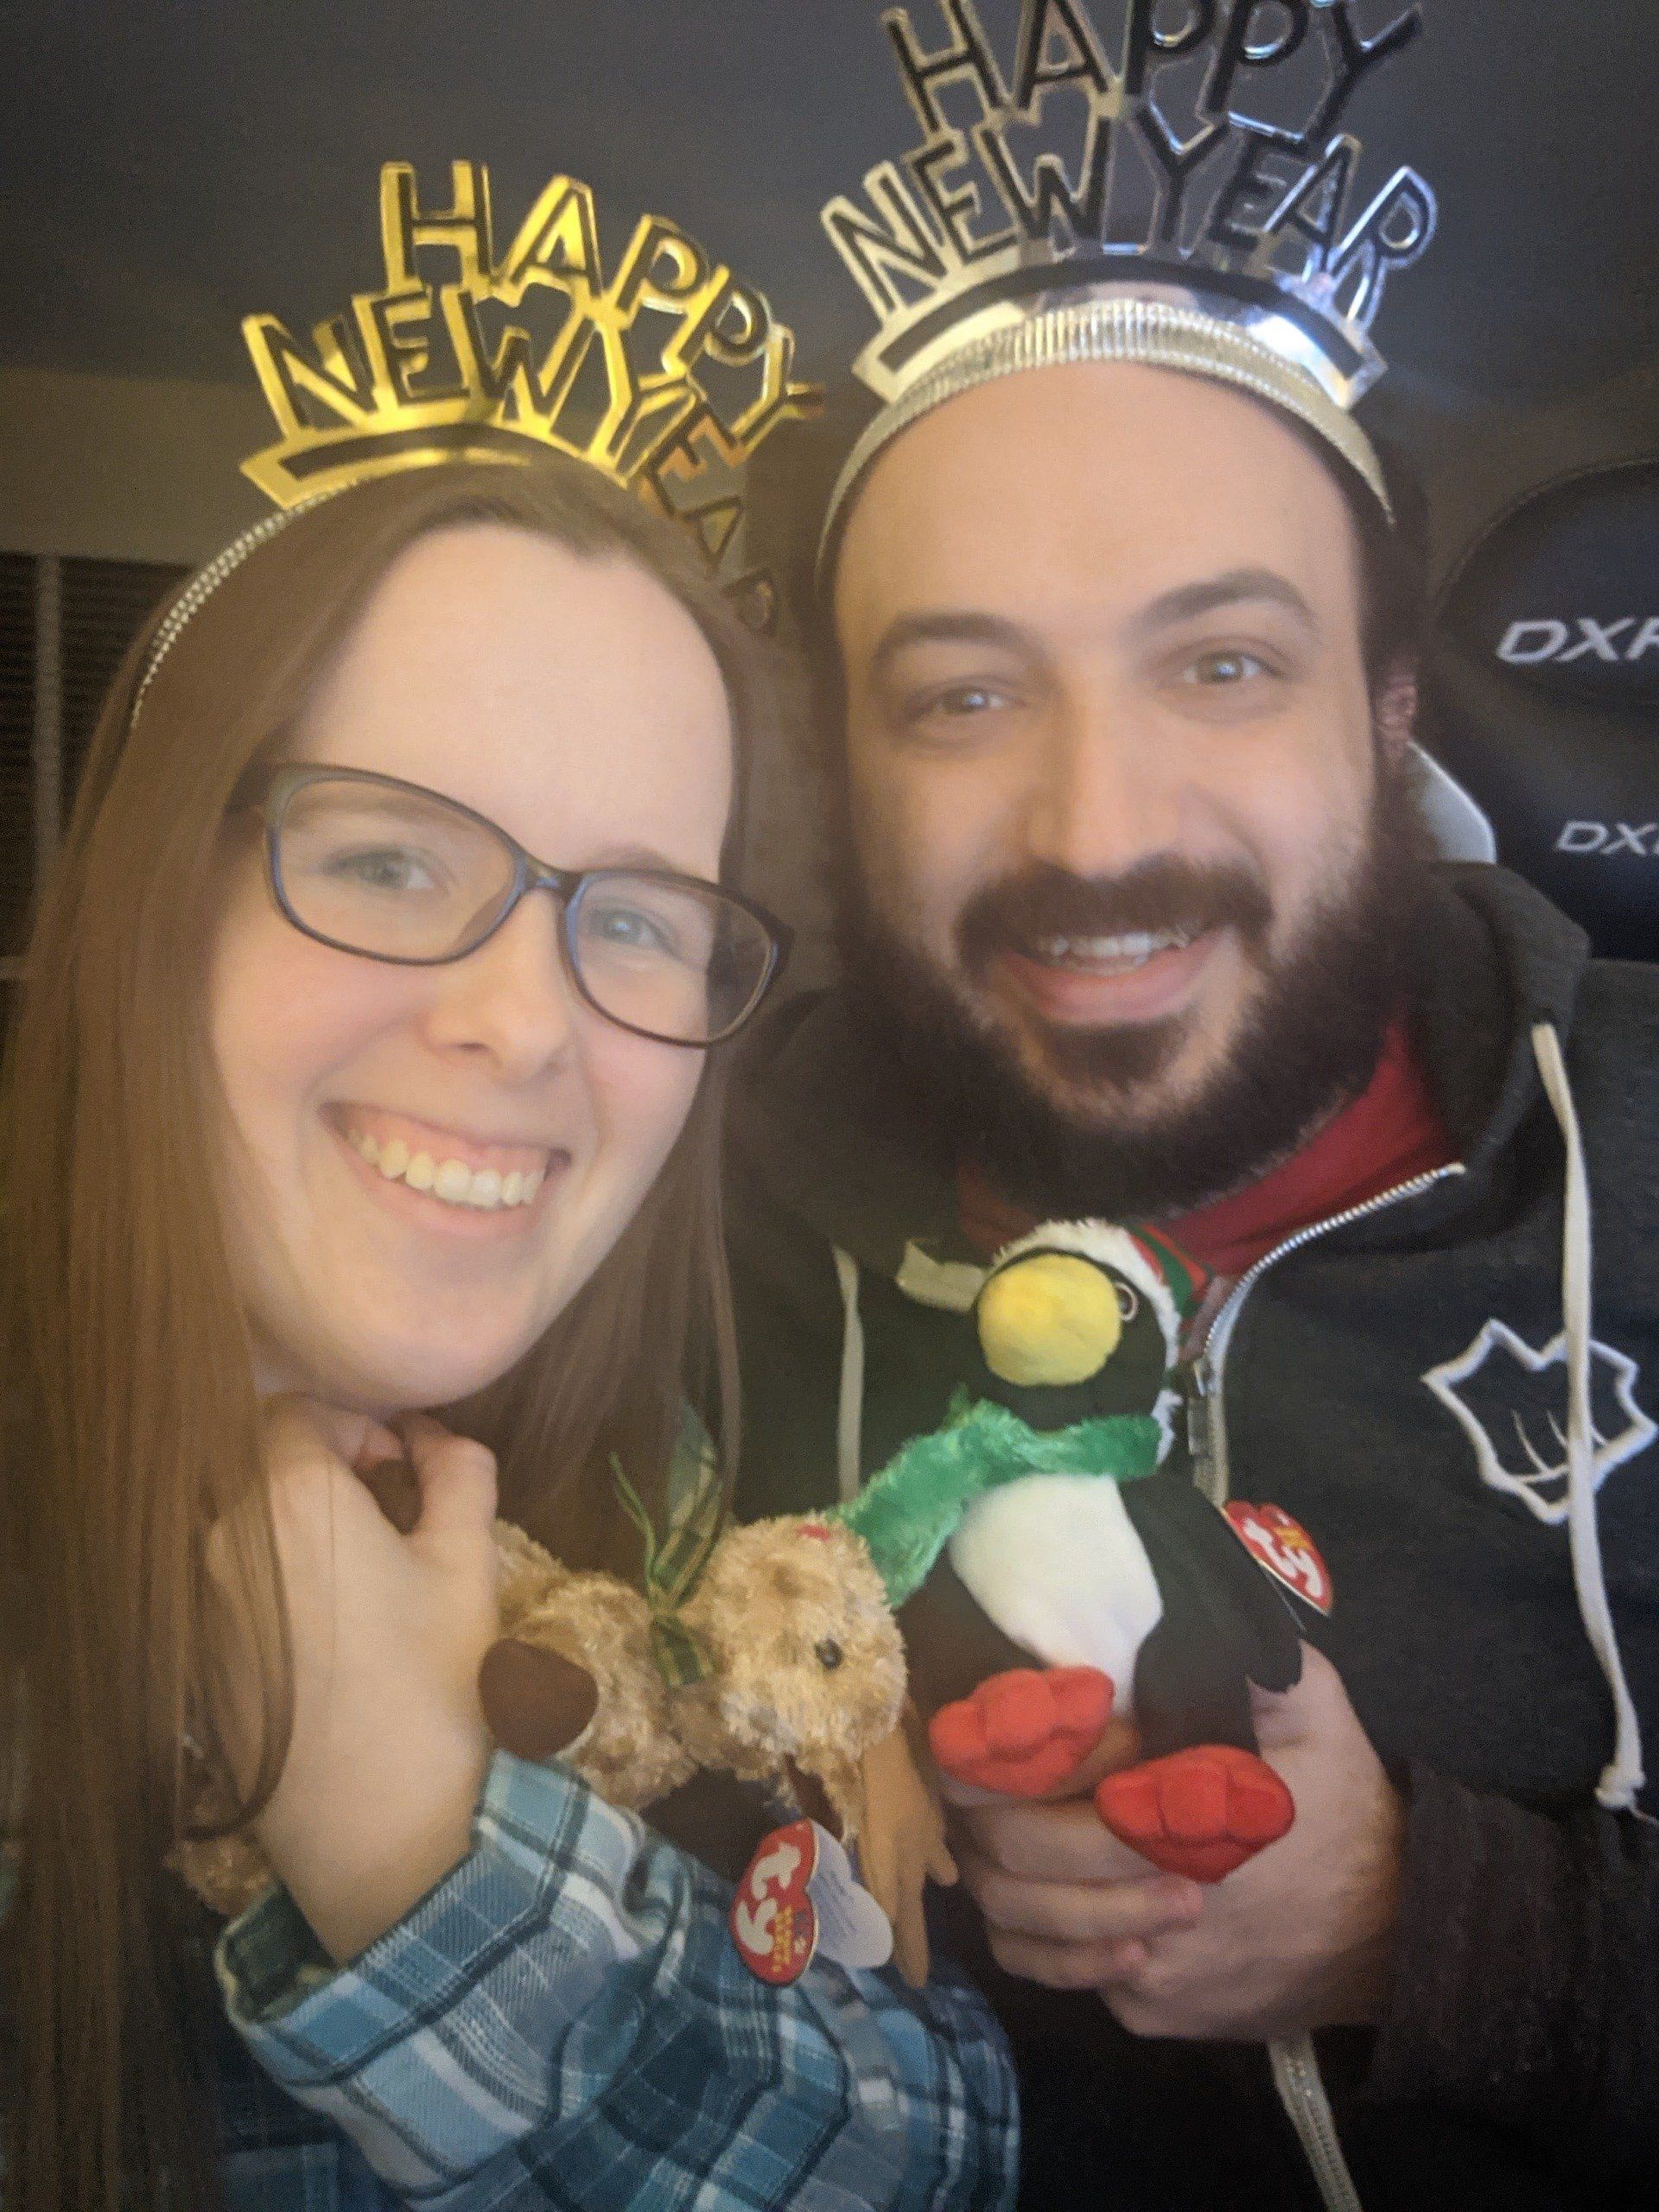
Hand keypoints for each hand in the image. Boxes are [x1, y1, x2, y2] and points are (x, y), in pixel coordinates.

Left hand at [207, 1399, 500, 1960]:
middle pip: (263, 1466)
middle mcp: (224, 1537)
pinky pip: (232, 1589)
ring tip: (366, 1578)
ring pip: (245, 1528)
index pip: (299, 1410)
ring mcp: (200, 1603)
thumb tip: (432, 1436)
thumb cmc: (439, 1680)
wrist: (385, 1830)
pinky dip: (274, 1585)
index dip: (357, 1425)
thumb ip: (458, 1471)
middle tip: (394, 1518)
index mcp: (287, 1495)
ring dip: (297, 1529)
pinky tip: (330, 1636)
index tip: (404, 1467)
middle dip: (326, 1474)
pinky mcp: (196, 1661)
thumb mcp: (469, 1561)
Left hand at [954, 1648, 1403, 2038]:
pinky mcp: (1150, 2010)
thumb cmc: (1345, 1805)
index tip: (984, 1721)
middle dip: (986, 1809)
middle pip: (1011, 1856)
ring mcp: (1147, 1968)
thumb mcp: (1313, 1705)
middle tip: (980, 1770)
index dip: (997, 1750)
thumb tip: (1171, 1605)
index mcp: (1184, 1813)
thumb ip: (1242, 1656)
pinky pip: (1053, 1971)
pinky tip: (1054, 1887)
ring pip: (1015, 1924)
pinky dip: (1039, 1930)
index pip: (1040, 1780)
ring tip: (1011, 1822)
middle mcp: (1155, 1899)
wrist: (1400, 1933)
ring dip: (1001, 1871)